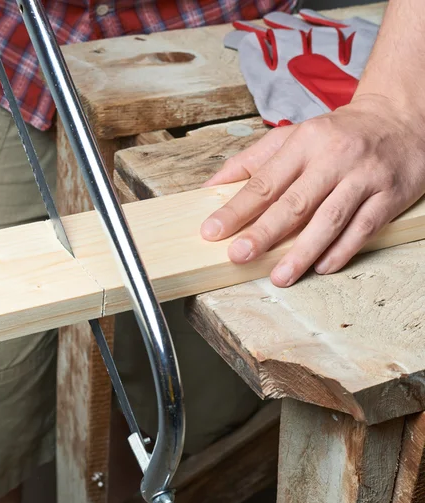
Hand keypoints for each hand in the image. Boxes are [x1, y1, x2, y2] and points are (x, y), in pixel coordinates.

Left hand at [200, 95, 424, 286]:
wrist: (400, 119)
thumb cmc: (338, 134)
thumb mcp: (292, 136)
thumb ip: (251, 161)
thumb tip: (210, 187)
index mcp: (305, 142)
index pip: (264, 181)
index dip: (236, 209)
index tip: (212, 231)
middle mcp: (334, 158)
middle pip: (294, 202)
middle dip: (264, 233)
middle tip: (239, 255)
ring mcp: (364, 177)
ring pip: (330, 219)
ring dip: (303, 251)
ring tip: (279, 276)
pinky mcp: (390, 195)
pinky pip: (364, 227)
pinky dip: (342, 250)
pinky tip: (322, 267)